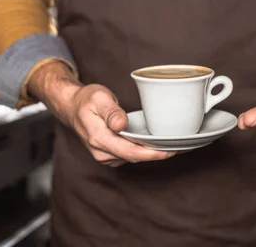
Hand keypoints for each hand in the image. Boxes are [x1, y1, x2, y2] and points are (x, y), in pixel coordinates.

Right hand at [29, 62, 174, 166]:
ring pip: (135, 158)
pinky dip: (146, 150)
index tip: (172, 150)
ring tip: (177, 144)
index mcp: (99, 139)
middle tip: (184, 146)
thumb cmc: (86, 100)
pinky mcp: (110, 154)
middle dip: (160, 154)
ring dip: (154, 153)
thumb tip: (121, 125)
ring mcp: (105, 155)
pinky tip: (159, 143)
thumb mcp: (99, 98)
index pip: (131, 152)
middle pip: (136, 158)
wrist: (71, 107)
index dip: (154, 154)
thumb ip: (111, 111)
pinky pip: (131, 155)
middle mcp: (102, 152)